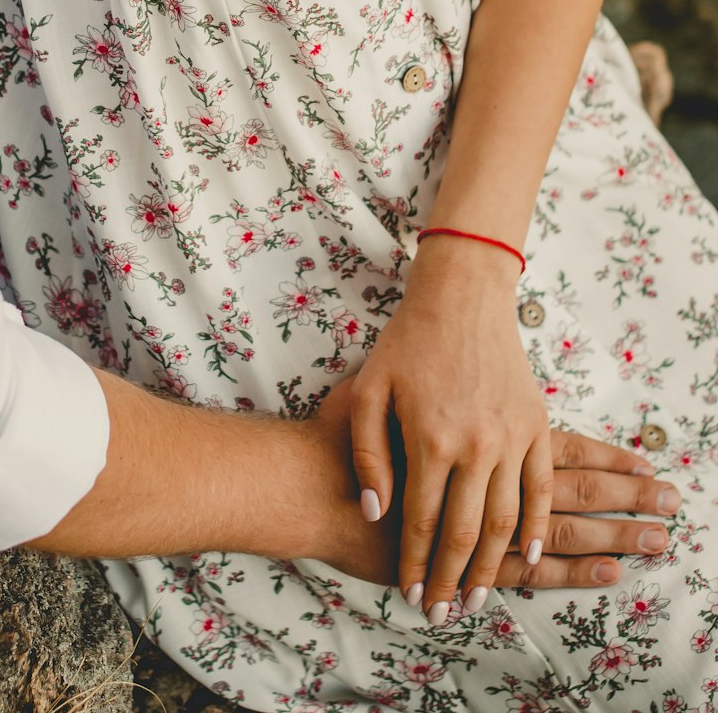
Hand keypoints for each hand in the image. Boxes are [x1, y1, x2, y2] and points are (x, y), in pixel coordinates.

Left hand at [308, 378, 680, 597]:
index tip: (408, 594)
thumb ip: (368, 454)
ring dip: (492, 566)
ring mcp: (511, 437)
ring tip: (475, 596)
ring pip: (505, 521)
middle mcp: (475, 445)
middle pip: (464, 533)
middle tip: (440, 611)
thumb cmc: (406, 342)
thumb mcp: (369, 390)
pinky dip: (536, 529)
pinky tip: (527, 560)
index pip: (420, 522)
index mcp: (430, 439)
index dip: (414, 564)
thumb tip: (374, 512)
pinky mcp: (536, 425)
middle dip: (449, 579)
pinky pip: (542, 490)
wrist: (462, 298)